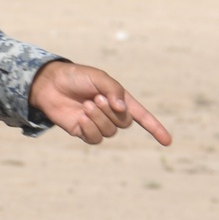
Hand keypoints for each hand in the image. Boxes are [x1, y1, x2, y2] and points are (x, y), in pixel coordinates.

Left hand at [30, 60, 171, 146]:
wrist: (50, 84)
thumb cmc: (76, 77)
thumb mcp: (98, 77)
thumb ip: (113, 90)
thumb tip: (123, 109)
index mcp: (120, 99)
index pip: (142, 116)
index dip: (155, 128)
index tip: (168, 141)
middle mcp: (111, 114)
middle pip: (124, 124)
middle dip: (111, 111)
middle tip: (95, 98)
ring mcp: (98, 124)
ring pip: (110, 132)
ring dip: (98, 118)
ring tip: (85, 105)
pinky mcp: (84, 132)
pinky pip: (95, 138)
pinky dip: (89, 127)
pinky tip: (80, 117)